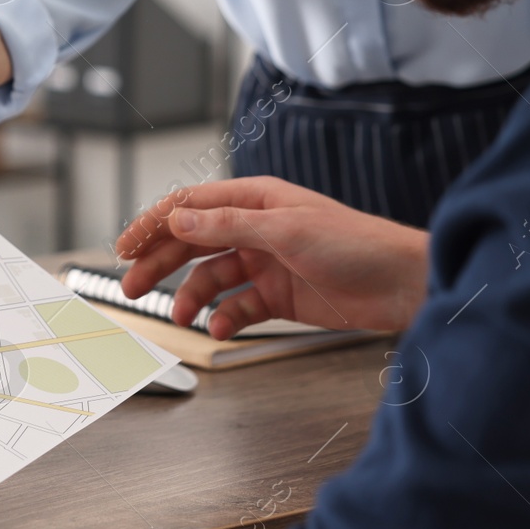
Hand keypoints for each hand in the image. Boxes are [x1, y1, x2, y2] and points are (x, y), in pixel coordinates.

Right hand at [115, 176, 429, 337]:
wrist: (404, 284)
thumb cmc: (357, 244)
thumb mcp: (286, 229)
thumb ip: (227, 225)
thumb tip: (177, 219)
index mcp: (255, 200)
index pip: (189, 206)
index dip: (153, 224)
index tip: (125, 247)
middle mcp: (255, 229)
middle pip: (191, 243)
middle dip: (160, 264)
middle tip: (133, 287)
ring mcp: (266, 263)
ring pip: (211, 278)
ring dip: (192, 297)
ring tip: (182, 315)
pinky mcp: (278, 296)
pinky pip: (238, 306)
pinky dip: (225, 318)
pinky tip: (222, 327)